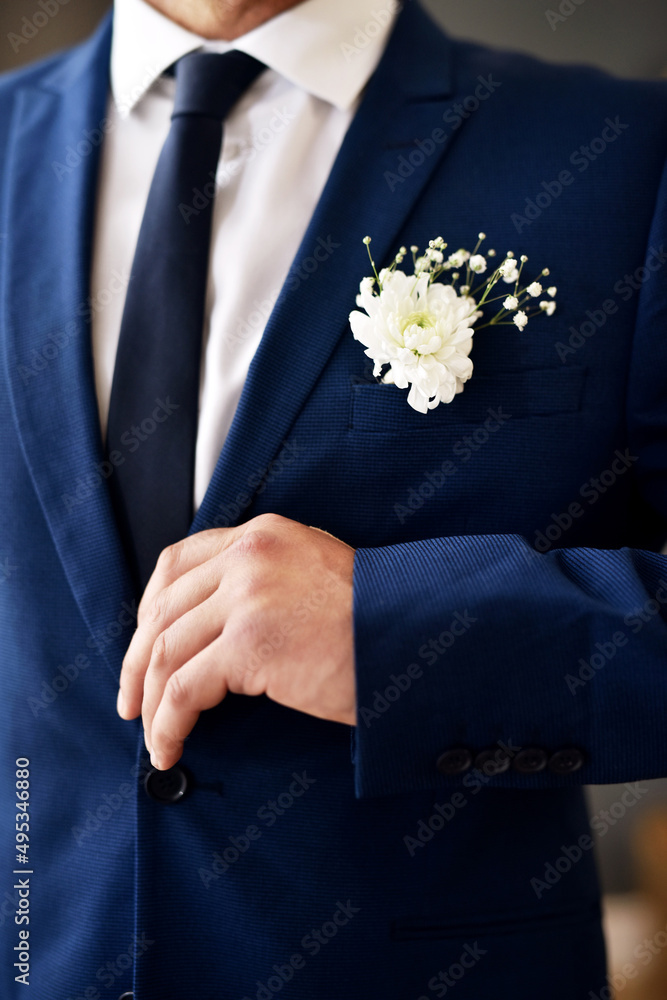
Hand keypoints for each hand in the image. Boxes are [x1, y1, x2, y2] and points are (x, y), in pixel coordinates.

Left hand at [117, 513, 355, 769]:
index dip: (149, 611)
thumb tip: (214, 627)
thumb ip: (265, 580)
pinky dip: (168, 722)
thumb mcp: (315, 575)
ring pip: (166, 651)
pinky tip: (171, 744)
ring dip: (151, 701)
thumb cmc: (378, 620)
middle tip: (133, 701)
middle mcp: (249, 556)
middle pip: (162, 609)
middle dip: (137, 662)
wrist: (420, 635)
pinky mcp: (252, 643)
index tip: (142, 648)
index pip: (177, 564)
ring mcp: (248, 596)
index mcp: (262, 535)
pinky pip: (185, 688)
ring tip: (154, 734)